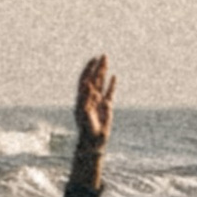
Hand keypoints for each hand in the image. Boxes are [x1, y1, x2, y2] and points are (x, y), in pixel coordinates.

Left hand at [72, 53, 114, 169]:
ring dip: (104, 72)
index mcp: (82, 98)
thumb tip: (87, 84)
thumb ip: (85, 98)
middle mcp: (90, 98)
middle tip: (103, 56)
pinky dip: (111, 85)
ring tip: (107, 61)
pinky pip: (109, 93)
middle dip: (98, 67)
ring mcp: (98, 101)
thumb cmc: (87, 128)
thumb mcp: (84, 113)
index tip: (93, 59)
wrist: (94, 141)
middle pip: (94, 79)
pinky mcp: (107, 107)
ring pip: (102, 83)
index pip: (85, 79)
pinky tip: (114, 77)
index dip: (88, 69)